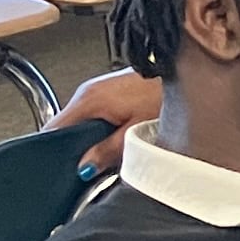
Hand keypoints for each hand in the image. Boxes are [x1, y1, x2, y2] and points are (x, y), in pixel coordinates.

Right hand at [49, 67, 165, 174]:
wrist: (186, 74)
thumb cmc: (163, 97)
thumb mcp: (134, 133)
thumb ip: (107, 152)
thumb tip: (85, 167)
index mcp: (88, 101)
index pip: (53, 129)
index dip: (53, 150)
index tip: (59, 166)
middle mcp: (88, 91)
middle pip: (66, 127)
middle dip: (75, 148)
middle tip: (90, 165)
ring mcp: (98, 88)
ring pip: (81, 121)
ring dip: (90, 138)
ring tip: (108, 150)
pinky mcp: (109, 89)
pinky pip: (94, 113)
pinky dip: (100, 127)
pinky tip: (116, 136)